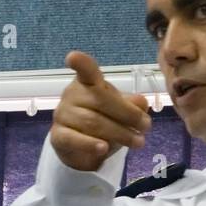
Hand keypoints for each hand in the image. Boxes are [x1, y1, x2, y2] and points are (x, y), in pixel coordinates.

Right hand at [49, 51, 151, 171]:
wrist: (80, 148)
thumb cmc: (102, 120)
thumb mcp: (120, 110)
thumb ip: (132, 105)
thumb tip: (142, 103)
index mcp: (87, 82)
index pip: (85, 70)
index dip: (80, 63)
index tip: (72, 57)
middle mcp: (72, 95)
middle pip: (100, 101)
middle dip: (128, 114)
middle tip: (147, 126)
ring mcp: (63, 115)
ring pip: (92, 123)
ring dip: (119, 133)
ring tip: (138, 142)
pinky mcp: (58, 136)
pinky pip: (74, 139)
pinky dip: (90, 144)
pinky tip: (103, 148)